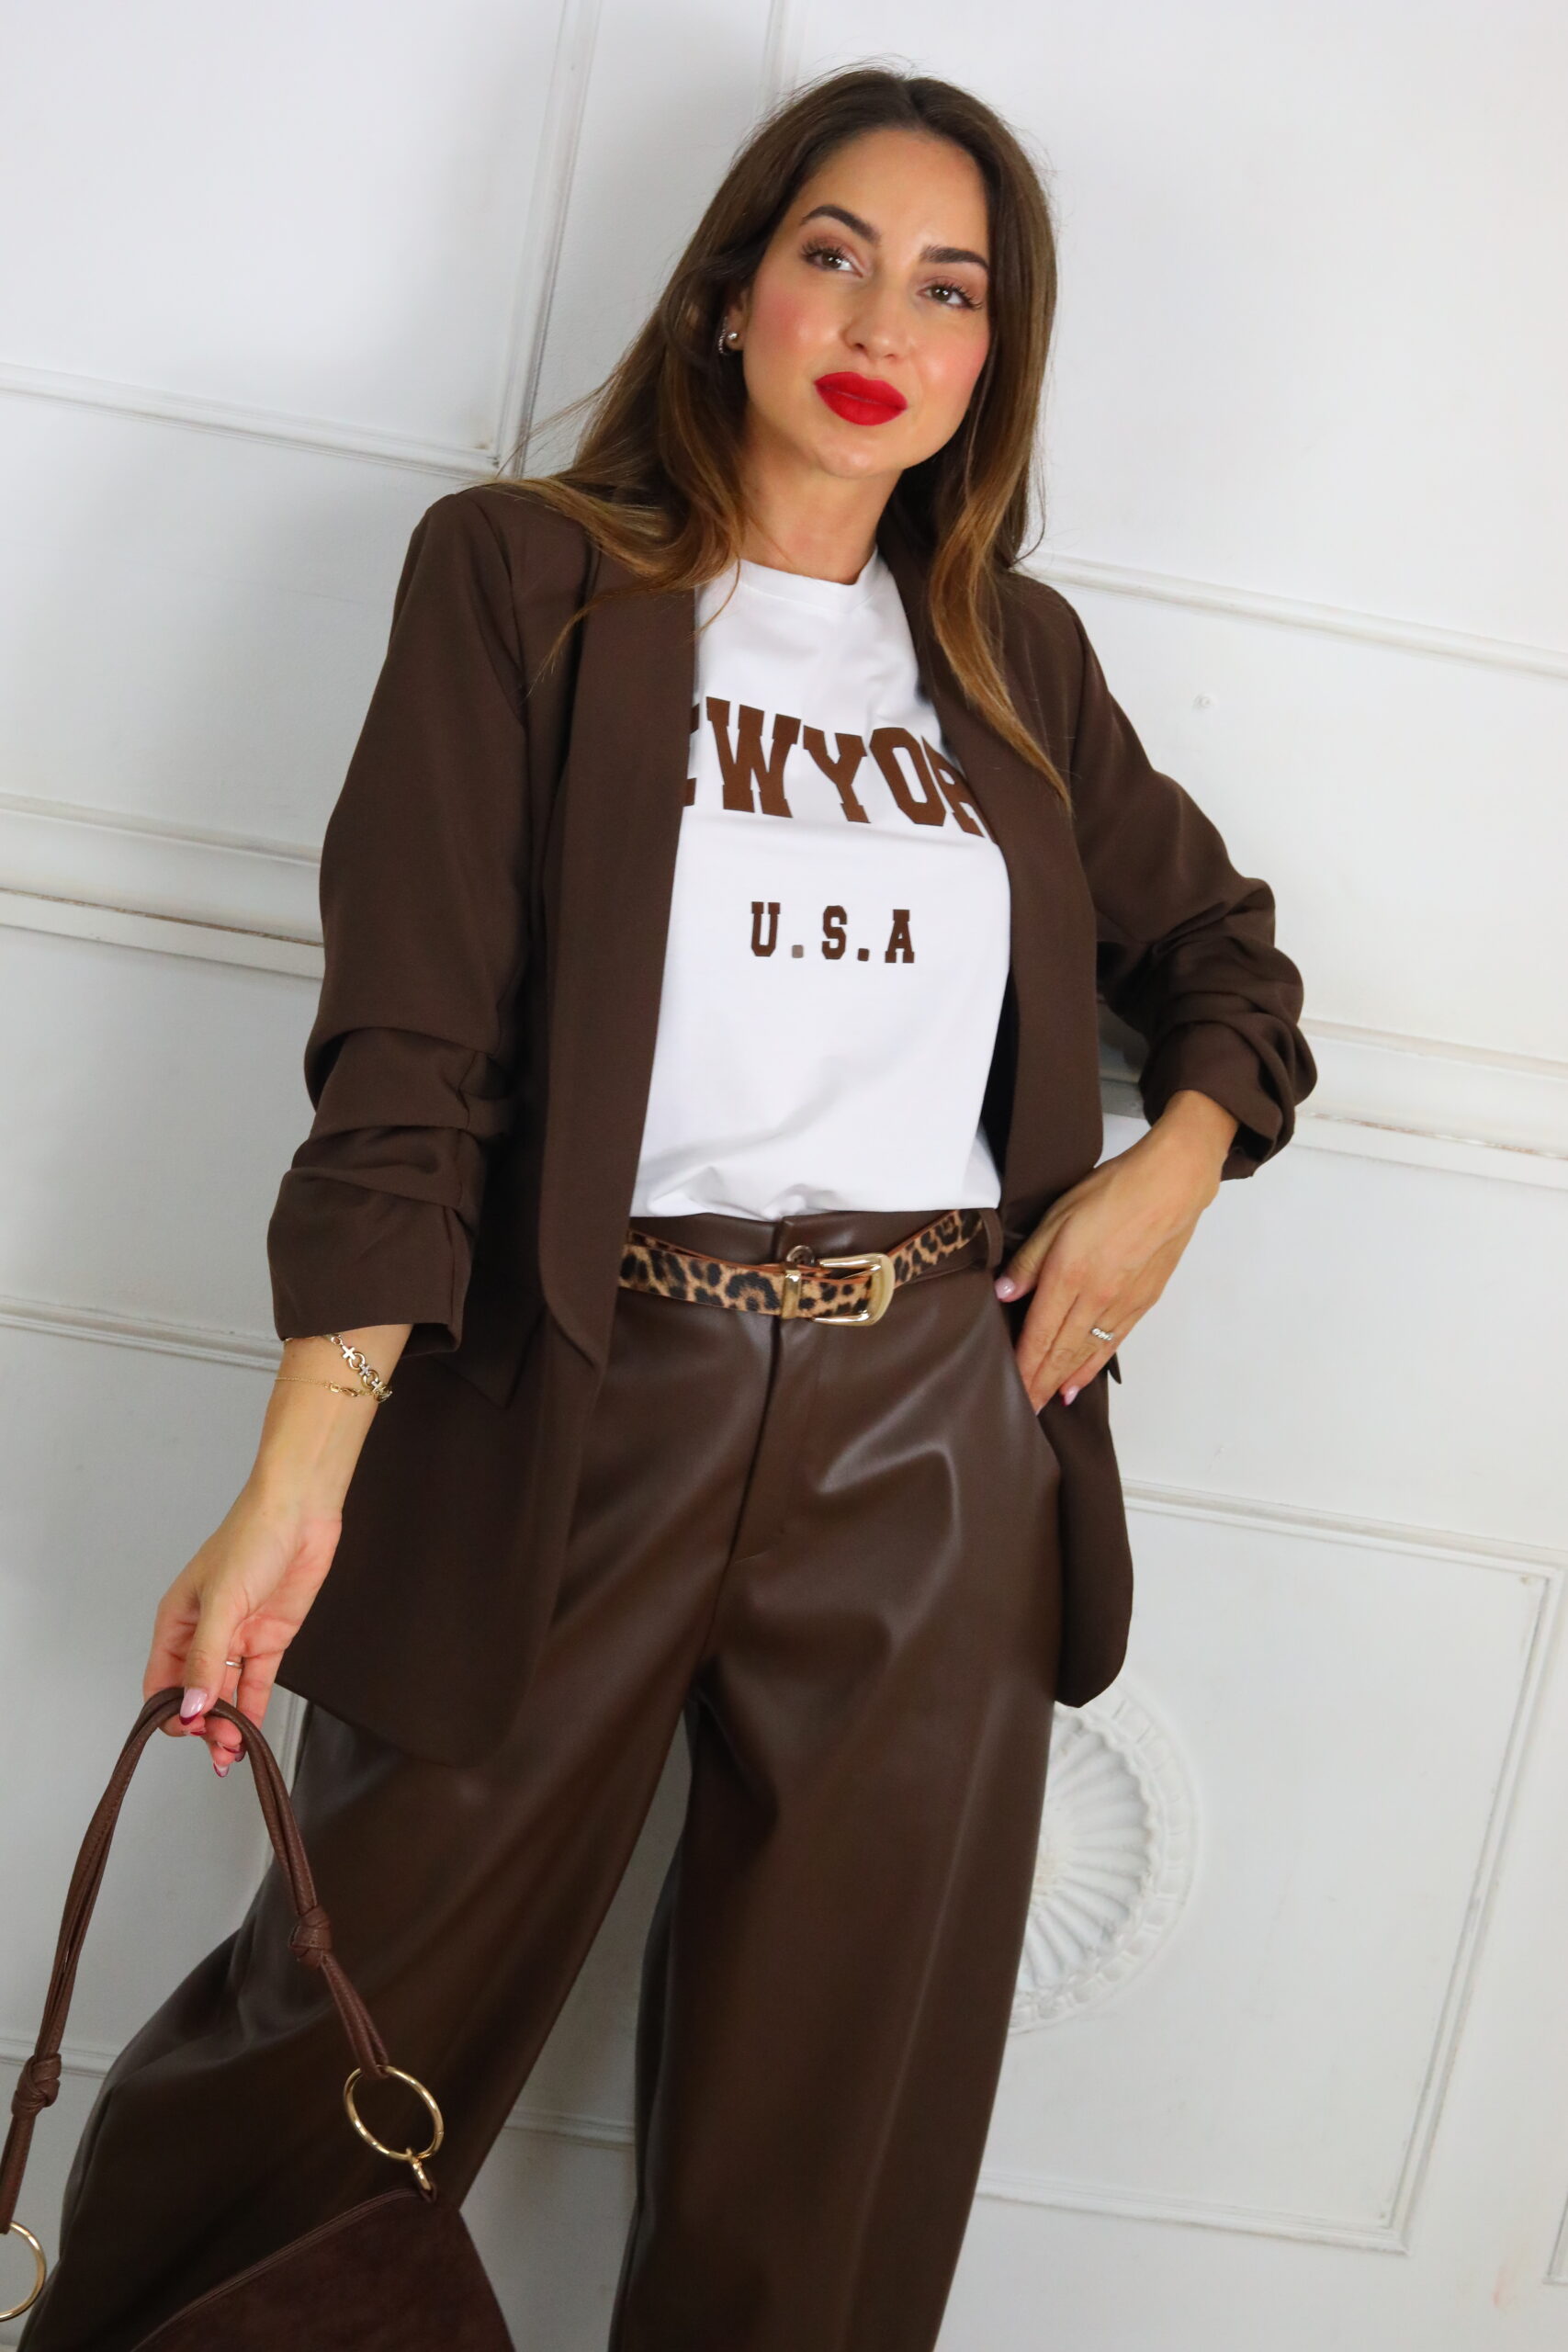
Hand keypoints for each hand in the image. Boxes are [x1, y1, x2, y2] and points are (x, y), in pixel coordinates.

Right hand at [144, 1482, 343, 1774]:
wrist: (302, 1512)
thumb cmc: (252, 1538)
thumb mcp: (221, 1603)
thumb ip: (205, 1658)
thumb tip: (188, 1706)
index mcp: (177, 1621)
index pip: (161, 1680)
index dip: (170, 1711)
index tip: (187, 1731)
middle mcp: (204, 1633)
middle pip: (194, 1693)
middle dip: (201, 1724)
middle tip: (217, 1749)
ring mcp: (238, 1637)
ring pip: (225, 1693)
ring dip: (226, 1724)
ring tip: (231, 1751)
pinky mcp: (270, 1639)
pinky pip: (257, 1683)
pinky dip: (253, 1709)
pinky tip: (250, 1732)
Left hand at [994, 1089, 1237, 1408]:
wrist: (1172, 1186)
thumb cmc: (1114, 1191)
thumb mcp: (1058, 1215)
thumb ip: (1030, 1259)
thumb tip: (1005, 1293)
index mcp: (1068, 1275)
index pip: (1038, 1334)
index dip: (1023, 1366)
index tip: (1010, 1390)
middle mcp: (1094, 1298)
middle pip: (1060, 1352)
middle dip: (1040, 1384)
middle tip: (1024, 1411)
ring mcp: (1121, 1305)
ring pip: (1085, 1353)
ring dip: (1063, 1381)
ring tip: (1046, 1403)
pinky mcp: (1142, 1303)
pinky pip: (1111, 1344)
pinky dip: (1092, 1366)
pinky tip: (1079, 1381)